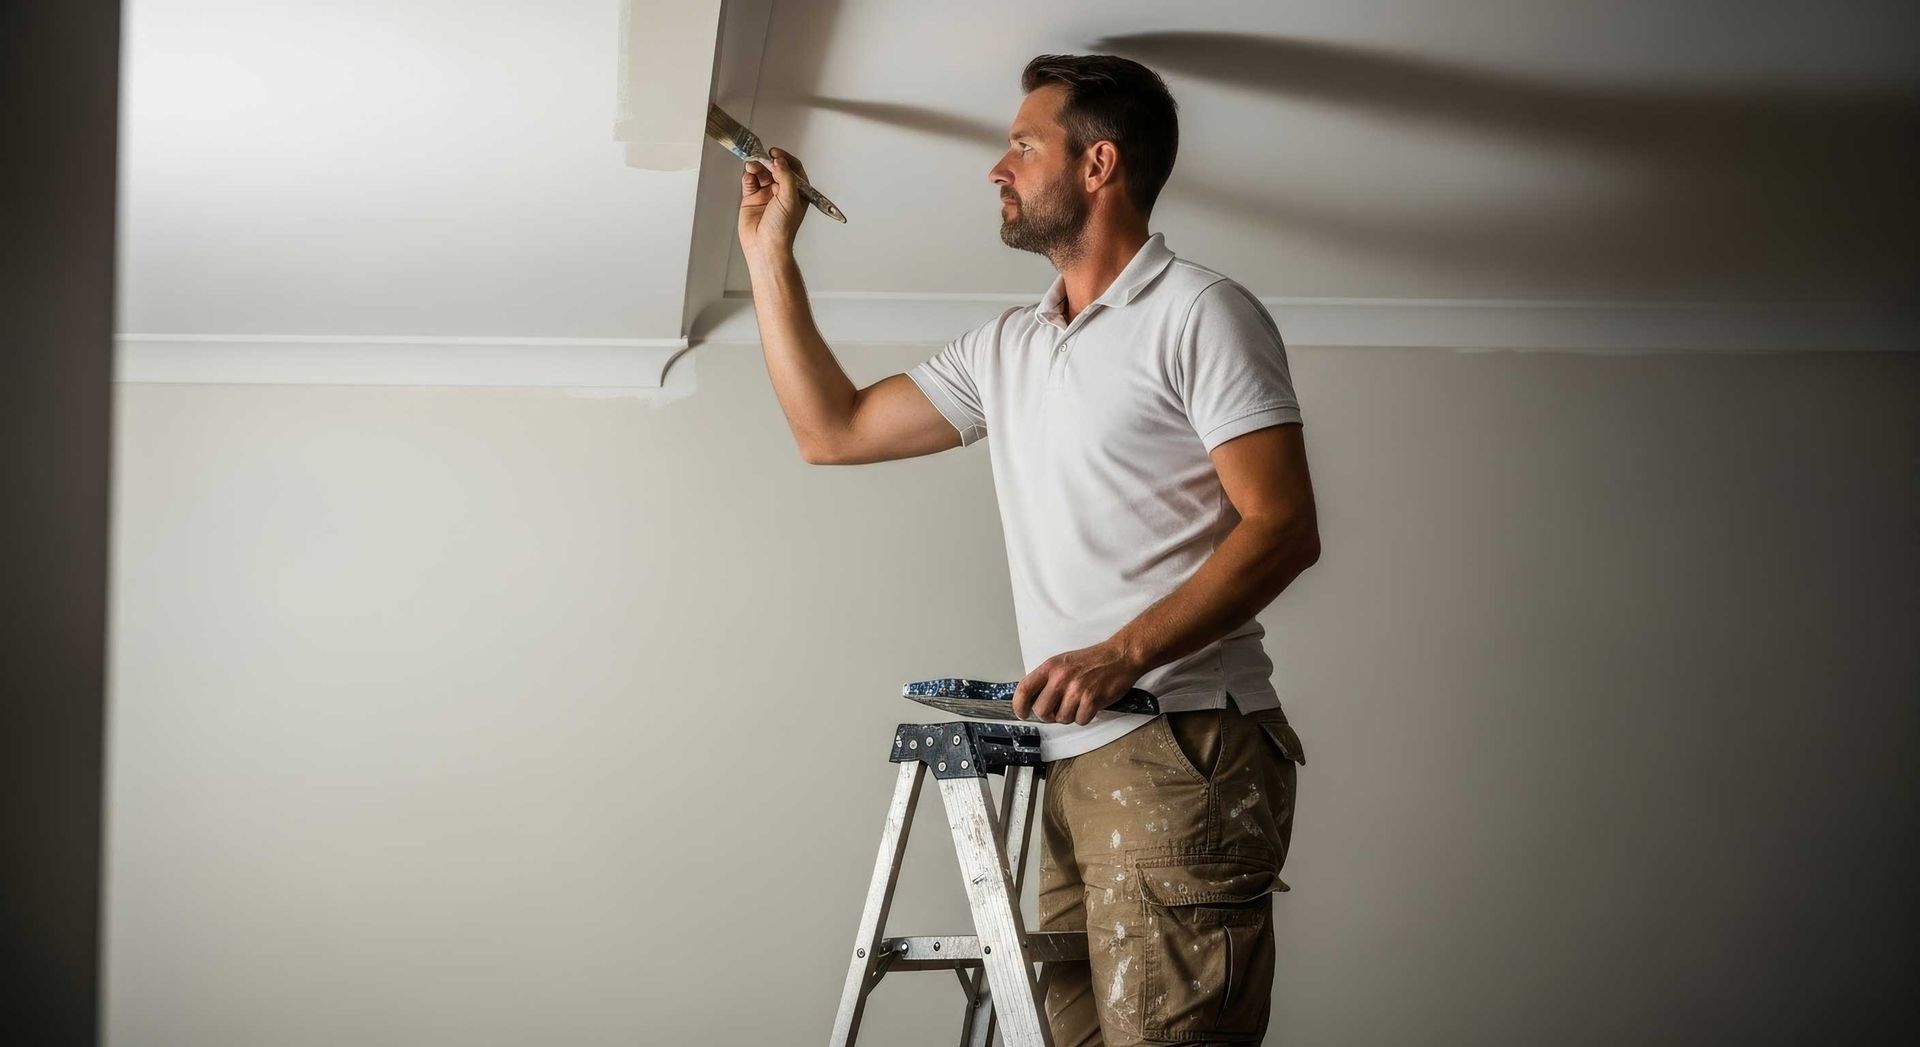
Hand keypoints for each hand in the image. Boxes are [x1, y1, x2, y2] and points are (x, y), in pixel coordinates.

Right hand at [738, 146, 808, 260]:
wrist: (765, 247)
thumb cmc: (782, 230)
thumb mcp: (790, 200)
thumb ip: (786, 177)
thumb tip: (780, 161)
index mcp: (797, 192)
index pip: (793, 169)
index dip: (784, 159)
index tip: (775, 153)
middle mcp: (782, 192)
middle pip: (775, 168)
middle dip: (768, 161)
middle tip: (762, 157)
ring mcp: (766, 195)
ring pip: (761, 173)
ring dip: (757, 166)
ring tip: (753, 166)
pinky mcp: (751, 199)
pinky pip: (749, 181)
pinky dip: (748, 175)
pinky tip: (749, 175)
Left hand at [1011, 641, 1143, 724]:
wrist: (1120, 656)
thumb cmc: (1093, 660)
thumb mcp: (1063, 663)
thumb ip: (1048, 680)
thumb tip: (1035, 701)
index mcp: (1050, 667)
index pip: (1024, 689)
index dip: (1019, 706)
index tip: (1022, 713)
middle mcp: (1061, 678)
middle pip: (1041, 710)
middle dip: (1049, 716)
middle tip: (1058, 711)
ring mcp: (1076, 689)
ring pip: (1062, 718)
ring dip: (1070, 716)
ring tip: (1079, 703)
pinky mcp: (1092, 699)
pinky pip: (1081, 720)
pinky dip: (1086, 717)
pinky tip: (1090, 705)